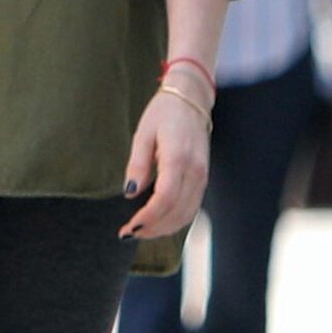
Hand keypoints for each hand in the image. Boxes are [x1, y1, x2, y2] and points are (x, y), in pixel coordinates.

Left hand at [120, 85, 210, 242]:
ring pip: (186, 214)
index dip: (148, 217)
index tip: (129, 226)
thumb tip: (130, 194)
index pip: (166, 197)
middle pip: (177, 211)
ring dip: (163, 229)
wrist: (191, 99)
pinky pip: (192, 208)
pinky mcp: (203, 179)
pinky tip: (158, 223)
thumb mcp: (143, 133)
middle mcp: (195, 170)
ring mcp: (202, 176)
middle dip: (152, 228)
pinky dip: (175, 221)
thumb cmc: (164, 113)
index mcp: (178, 156)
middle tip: (128, 233)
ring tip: (140, 231)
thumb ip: (138, 164)